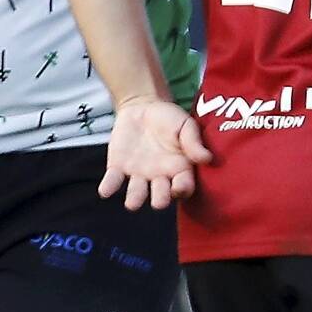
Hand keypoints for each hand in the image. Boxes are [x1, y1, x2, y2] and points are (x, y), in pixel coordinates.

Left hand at [98, 92, 199, 211]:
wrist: (142, 106)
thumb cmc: (168, 119)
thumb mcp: (185, 124)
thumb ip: (193, 141)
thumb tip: (206, 158)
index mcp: (179, 169)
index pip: (184, 185)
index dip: (182, 189)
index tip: (180, 187)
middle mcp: (159, 177)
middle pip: (161, 195)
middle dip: (160, 200)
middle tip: (158, 202)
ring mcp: (138, 175)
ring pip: (136, 192)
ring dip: (134, 200)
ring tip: (132, 204)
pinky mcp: (118, 167)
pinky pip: (113, 180)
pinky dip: (108, 187)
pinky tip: (105, 191)